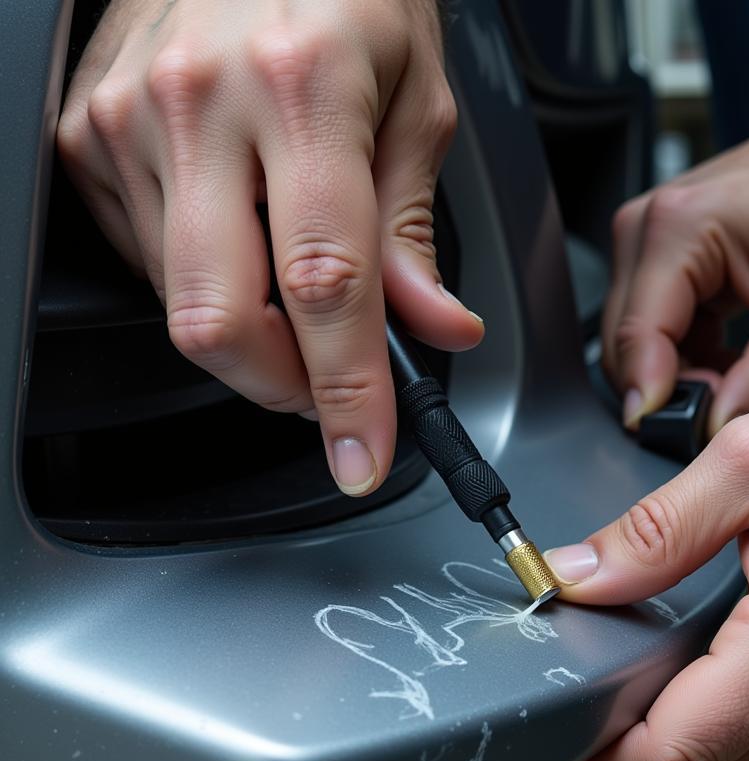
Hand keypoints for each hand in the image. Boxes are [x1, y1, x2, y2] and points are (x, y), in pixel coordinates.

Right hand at [57, 0, 482, 493]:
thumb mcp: (418, 103)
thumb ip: (414, 233)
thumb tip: (432, 329)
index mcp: (303, 88)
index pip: (325, 286)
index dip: (347, 393)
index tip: (363, 457)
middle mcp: (200, 104)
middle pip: (221, 322)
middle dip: (282, 388)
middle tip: (330, 385)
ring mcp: (128, 119)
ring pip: (182, 307)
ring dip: (251, 336)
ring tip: (293, 283)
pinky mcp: (88, 135)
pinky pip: (146, 264)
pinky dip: (205, 285)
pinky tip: (239, 237)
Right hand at [603, 120, 748, 434]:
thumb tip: (717, 426)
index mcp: (678, 227)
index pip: (639, 336)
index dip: (656, 396)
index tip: (684, 433)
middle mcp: (643, 226)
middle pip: (624, 342)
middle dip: (668, 386)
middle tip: (728, 405)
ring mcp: (640, 237)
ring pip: (632, 340)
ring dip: (676, 372)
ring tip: (736, 377)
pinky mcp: (650, 254)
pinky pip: (647, 326)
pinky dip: (681, 354)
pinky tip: (725, 358)